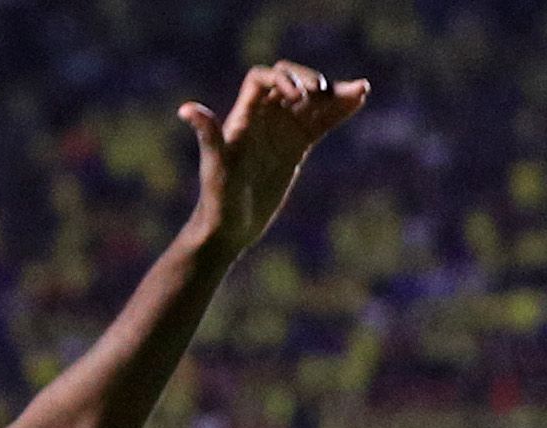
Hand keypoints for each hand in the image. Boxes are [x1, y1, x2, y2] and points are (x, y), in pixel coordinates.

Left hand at [182, 61, 368, 254]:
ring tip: (360, 89)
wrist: (228, 229)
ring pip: (311, 104)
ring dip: (334, 94)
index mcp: (243, 118)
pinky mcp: (296, 148)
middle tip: (326, 93)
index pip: (262, 80)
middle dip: (311, 82)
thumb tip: (186, 109)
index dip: (282, 79)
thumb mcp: (215, 166)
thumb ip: (208, 135)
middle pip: (291, 84)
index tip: (299, 96)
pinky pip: (320, 124)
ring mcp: (281, 133)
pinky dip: (338, 112)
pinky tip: (358, 100)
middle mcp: (263, 120)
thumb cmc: (217, 199)